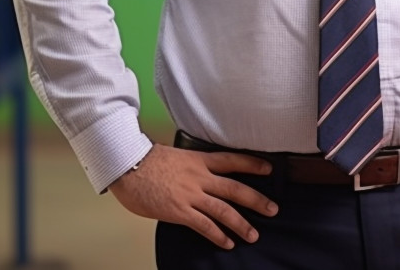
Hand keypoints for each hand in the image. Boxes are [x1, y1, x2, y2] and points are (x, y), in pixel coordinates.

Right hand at [108, 144, 277, 248]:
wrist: (126, 164)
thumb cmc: (143, 160)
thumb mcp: (173, 156)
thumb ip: (188, 166)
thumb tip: (194, 174)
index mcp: (198, 160)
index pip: (231, 160)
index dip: (252, 164)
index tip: (268, 168)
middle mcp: (199, 177)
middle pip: (235, 188)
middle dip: (257, 199)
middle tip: (273, 209)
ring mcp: (191, 194)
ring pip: (224, 210)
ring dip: (241, 223)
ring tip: (254, 234)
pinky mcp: (179, 210)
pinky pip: (204, 225)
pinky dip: (218, 235)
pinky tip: (227, 243)